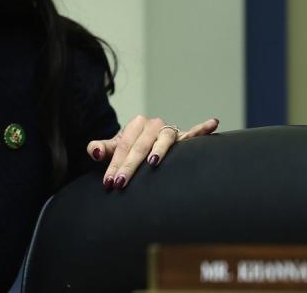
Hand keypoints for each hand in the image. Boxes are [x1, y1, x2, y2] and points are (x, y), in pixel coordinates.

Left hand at [85, 115, 218, 189]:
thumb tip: (93, 152)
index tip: (109, 183)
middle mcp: (153, 125)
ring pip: (165, 140)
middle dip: (129, 166)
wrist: (145, 143)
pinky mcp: (184, 138)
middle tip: (121, 183)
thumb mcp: (113, 148)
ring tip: (153, 162)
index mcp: (135, 125)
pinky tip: (213, 123)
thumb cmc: (128, 149)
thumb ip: (101, 149)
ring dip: (160, 149)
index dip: (115, 165)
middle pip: (140, 146)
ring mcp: (169, 131)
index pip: (123, 147)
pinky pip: (194, 133)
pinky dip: (203, 128)